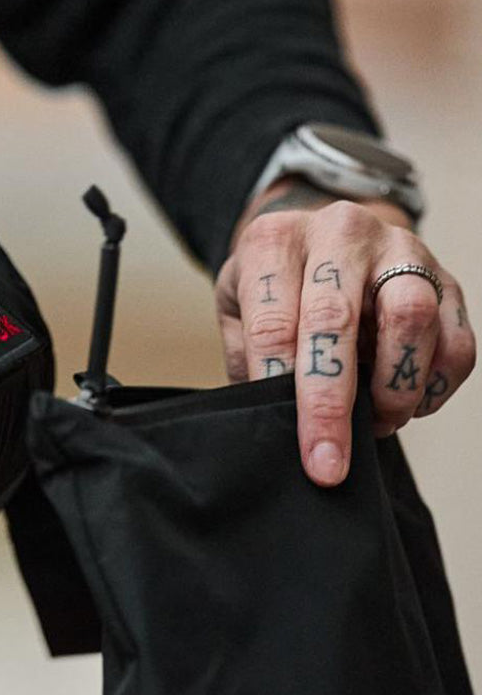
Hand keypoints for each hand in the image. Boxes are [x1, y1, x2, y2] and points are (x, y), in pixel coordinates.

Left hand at [215, 179, 475, 486]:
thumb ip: (250, 358)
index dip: (280, 387)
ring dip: (393, 389)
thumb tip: (277, 419)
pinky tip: (408, 407)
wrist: (319, 241)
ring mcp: (398, 249)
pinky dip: (435, 386)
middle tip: (329, 461)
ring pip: (410, 318)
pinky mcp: (445, 277)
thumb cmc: (274, 287)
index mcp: (275, 241)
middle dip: (331, 402)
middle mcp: (339, 233)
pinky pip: (456, 339)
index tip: (291, 440)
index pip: (273, 322)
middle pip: (337, 319)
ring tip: (374, 425)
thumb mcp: (238, 310)